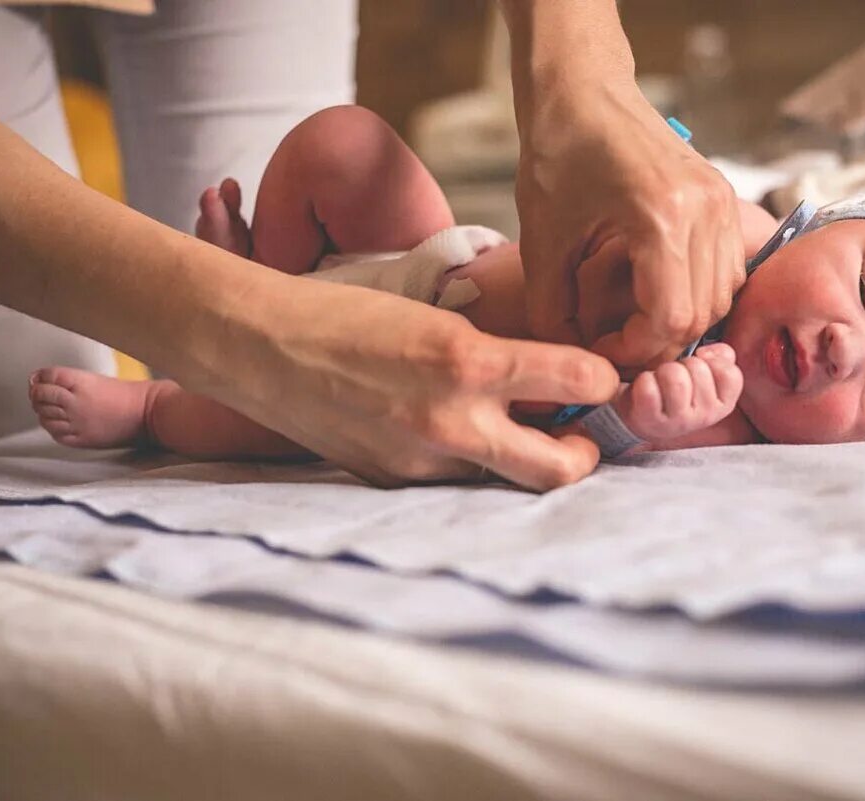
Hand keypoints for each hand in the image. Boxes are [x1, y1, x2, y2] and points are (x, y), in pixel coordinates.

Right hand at [217, 273, 620, 490]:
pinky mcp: (392, 482)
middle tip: (581, 438)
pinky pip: (451, 481)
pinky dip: (463, 461)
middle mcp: (451, 420)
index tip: (603, 381)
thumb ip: (492, 355)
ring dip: (517, 459)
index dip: (603, 381)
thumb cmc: (345, 317)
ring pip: (503, 478)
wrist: (261, 346)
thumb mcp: (433, 318)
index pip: (579, 381)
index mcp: (467, 361)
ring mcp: (421, 461)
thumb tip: (547, 380)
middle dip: (585, 457)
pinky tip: (440, 431)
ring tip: (505, 428)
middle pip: (559, 470)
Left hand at [515, 81, 744, 368]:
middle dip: (658, 343)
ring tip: (636, 322)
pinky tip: (659, 292)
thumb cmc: (558, 153)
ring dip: (682, 321)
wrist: (584, 91)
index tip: (602, 350)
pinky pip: (727, 268)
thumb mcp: (542, 239)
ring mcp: (721, 202)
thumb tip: (573, 359)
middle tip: (616, 344)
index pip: (672, 318)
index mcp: (662, 216)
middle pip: (703, 314)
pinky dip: (698, 293)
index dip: (636, 350)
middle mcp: (705, 209)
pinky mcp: (723, 198)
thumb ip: (553, 309)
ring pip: (722, 296)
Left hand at [614, 344, 741, 442]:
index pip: (730, 374)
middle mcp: (705, 417)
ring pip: (674, 377)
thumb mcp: (707, 377)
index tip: (701, 361)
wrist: (645, 419)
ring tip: (659, 381)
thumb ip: (721, 357)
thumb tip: (706, 352)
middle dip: (682, 363)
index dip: (714, 360)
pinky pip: (648, 388)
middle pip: (698, 368)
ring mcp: (678, 422)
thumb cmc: (678, 393)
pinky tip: (645, 389)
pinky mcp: (651, 422)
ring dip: (662, 371)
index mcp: (722, 405)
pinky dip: (643, 381)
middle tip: (674, 376)